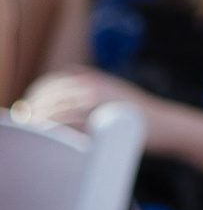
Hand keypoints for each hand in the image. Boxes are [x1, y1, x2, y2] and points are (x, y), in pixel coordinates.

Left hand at [18, 68, 147, 140]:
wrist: (167, 125)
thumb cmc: (141, 114)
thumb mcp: (116, 88)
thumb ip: (93, 80)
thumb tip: (70, 71)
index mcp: (94, 79)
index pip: (53, 81)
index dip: (37, 93)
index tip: (30, 107)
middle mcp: (94, 86)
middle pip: (51, 94)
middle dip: (35, 108)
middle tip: (28, 123)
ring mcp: (98, 102)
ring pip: (58, 108)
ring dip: (42, 120)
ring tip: (35, 132)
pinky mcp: (102, 119)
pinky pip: (71, 123)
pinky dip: (58, 130)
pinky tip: (52, 138)